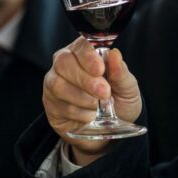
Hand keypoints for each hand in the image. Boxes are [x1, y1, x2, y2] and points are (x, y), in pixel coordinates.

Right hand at [43, 37, 141, 165]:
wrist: (110, 131)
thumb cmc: (118, 102)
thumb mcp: (128, 89)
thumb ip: (121, 73)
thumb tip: (115, 54)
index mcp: (85, 54)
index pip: (81, 45)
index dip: (88, 56)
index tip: (100, 69)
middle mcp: (65, 64)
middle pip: (63, 62)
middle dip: (84, 79)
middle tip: (103, 92)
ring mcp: (54, 83)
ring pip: (57, 84)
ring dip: (80, 97)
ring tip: (97, 106)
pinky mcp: (50, 103)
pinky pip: (57, 105)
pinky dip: (77, 112)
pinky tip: (89, 116)